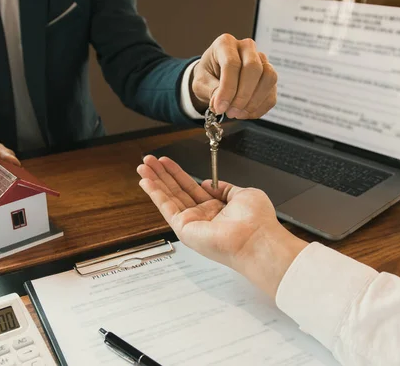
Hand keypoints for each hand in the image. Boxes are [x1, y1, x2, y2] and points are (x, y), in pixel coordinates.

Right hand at [137, 155, 306, 297]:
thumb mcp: (244, 194)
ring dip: (154, 181)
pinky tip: (146, 181)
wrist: (256, 238)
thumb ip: (225, 188)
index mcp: (216, 208)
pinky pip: (166, 208)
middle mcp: (202, 216)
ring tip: (143, 166)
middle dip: (161, 174)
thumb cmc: (256, 221)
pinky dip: (155, 194)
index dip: (177, 173)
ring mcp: (191, 223)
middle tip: (149, 160)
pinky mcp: (183, 229)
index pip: (191, 187)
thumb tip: (209, 183)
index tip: (166, 162)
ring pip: (168, 197)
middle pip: (176, 190)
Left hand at [191, 34, 277, 119]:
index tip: (220, 108)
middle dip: (243, 95)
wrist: (214, 77)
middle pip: (254, 68)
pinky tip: (246, 114)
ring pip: (269, 77)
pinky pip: (272, 92)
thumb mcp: (201, 83)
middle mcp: (246, 47)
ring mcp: (261, 59)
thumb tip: (222, 104)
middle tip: (231, 112)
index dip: (227, 89)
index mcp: (225, 43)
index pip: (231, 64)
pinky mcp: (269, 75)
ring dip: (254, 101)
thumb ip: (211, 91)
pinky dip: (261, 107)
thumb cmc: (207, 76)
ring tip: (238, 114)